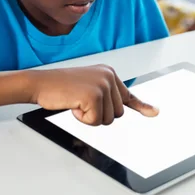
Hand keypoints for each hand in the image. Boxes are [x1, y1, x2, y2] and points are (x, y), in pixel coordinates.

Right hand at [27, 65, 158, 125]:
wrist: (40, 84)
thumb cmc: (60, 88)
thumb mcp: (88, 88)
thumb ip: (107, 97)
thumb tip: (125, 109)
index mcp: (109, 73)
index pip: (128, 95)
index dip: (142, 106)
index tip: (155, 113)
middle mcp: (109, 76)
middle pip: (117, 114)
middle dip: (98, 115)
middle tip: (80, 103)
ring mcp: (103, 85)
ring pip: (108, 119)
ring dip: (90, 117)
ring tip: (75, 102)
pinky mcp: (95, 95)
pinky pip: (95, 121)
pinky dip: (83, 119)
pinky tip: (73, 105)